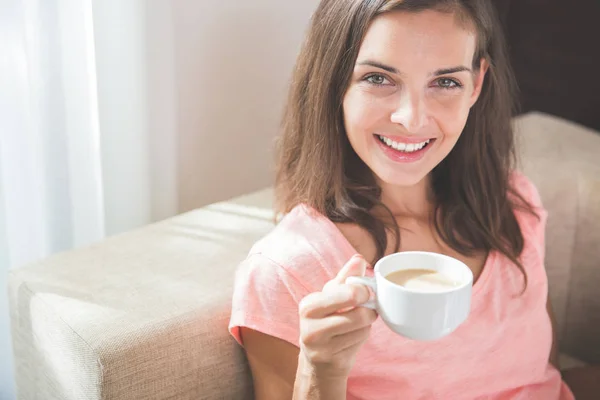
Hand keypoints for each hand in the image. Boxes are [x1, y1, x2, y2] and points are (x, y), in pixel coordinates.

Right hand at [297, 254, 377, 379]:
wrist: (318, 358)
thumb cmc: (326, 320)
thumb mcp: (332, 296)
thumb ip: (346, 277)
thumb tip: (359, 258)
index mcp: (309, 304)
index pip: (348, 292)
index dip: (363, 291)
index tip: (364, 292)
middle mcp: (310, 325)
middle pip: (358, 312)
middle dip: (368, 309)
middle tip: (367, 307)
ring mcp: (320, 345)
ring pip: (362, 327)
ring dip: (366, 324)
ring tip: (356, 323)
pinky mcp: (331, 359)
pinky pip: (360, 341)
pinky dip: (362, 337)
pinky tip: (352, 337)